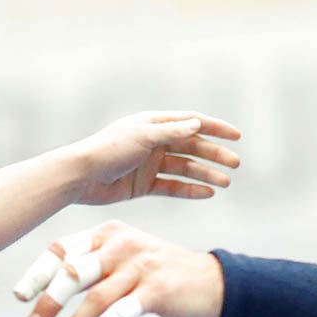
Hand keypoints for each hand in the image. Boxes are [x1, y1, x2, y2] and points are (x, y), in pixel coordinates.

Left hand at [12, 221, 222, 316]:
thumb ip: (91, 267)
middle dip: (49, 302)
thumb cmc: (159, 274)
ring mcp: (140, 266)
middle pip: (73, 273)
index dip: (38, 274)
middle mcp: (121, 245)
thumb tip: (48, 290)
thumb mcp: (124, 259)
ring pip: (94, 298)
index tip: (20, 297)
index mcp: (108, 233)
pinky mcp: (156, 290)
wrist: (212, 282)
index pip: (62, 250)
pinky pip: (120, 314)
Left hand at [76, 111, 240, 205]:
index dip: (215, 128)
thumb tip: (197, 124)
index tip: (236, 136)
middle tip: (235, 164)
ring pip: (185, 168)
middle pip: (192, 147)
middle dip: (214, 154)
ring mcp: (150, 164)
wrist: (81, 177)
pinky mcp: (144, 184)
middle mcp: (154, 142)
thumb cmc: (108, 150)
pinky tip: (208, 193)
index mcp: (153, 123)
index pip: (191, 123)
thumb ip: (171, 132)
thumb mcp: (143, 137)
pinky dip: (190, 190)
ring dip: (206, 174)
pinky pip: (173, 187)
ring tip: (225, 182)